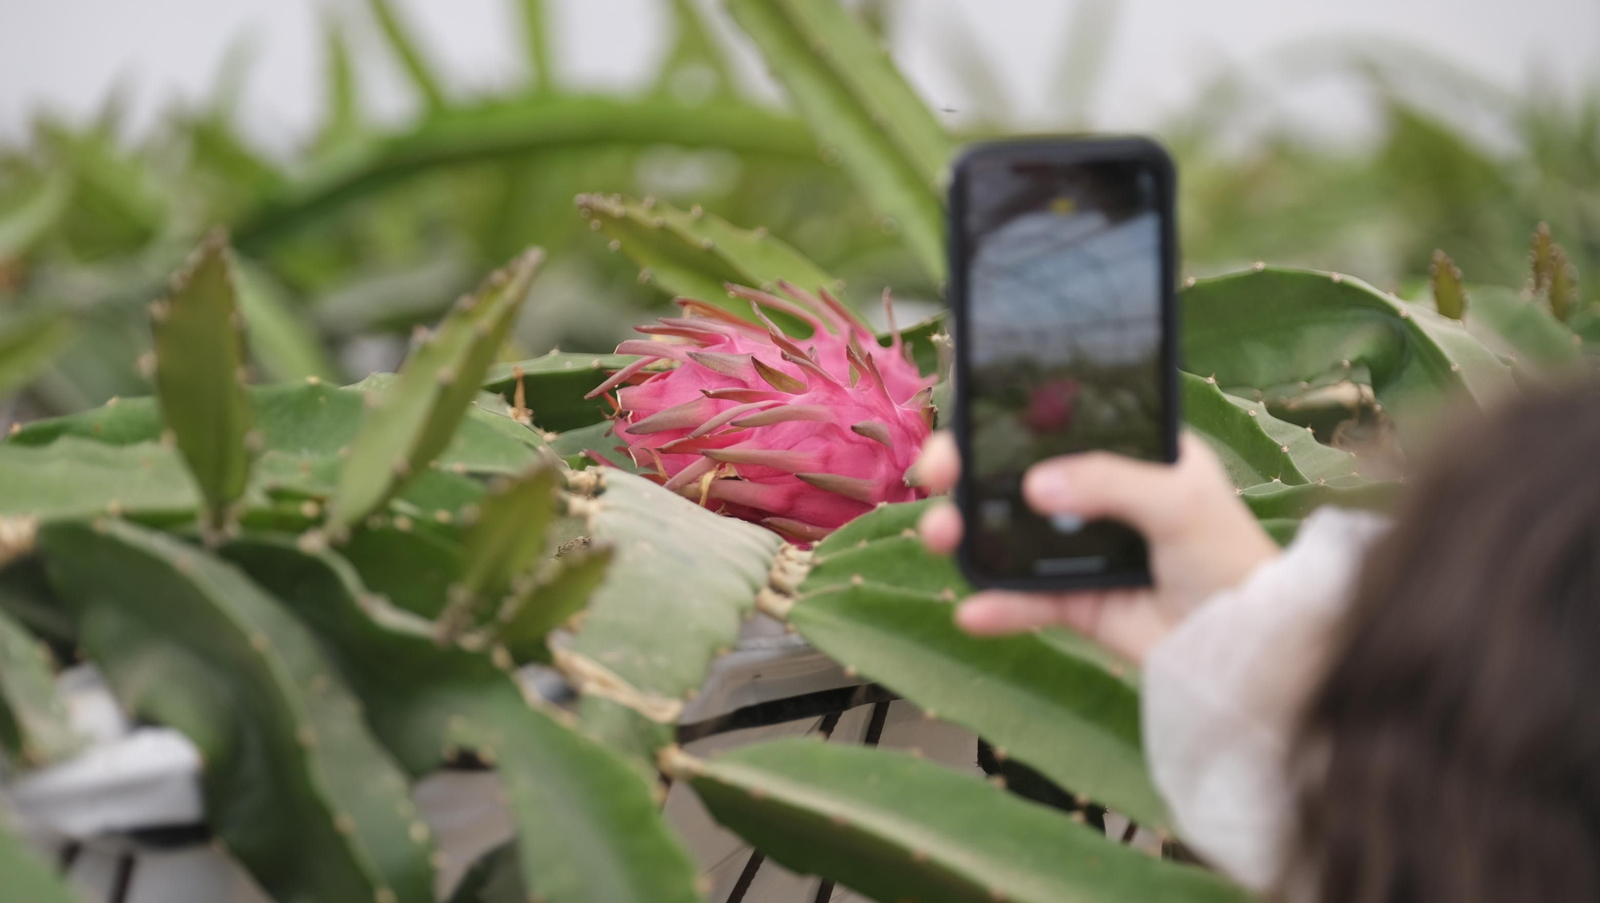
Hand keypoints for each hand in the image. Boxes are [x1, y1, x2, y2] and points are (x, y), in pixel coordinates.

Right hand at [914, 431, 1278, 664]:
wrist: (1244, 643)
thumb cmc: (1227, 554)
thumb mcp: (1178, 500)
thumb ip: (1109, 482)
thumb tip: (1032, 486)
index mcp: (1129, 449)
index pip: (1056, 421)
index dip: (1004, 419)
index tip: (964, 423)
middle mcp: (1097, 492)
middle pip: (1016, 474)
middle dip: (966, 474)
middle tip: (934, 477)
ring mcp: (1081, 547)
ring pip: (1009, 535)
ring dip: (967, 534)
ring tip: (939, 537)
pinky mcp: (1075, 601)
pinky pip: (1025, 599)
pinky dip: (997, 605)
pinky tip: (973, 611)